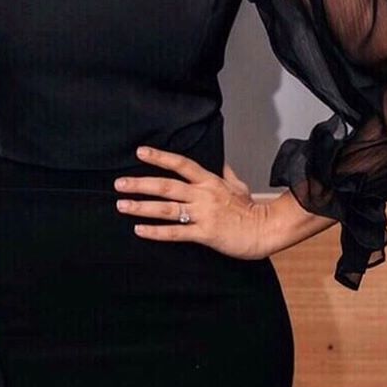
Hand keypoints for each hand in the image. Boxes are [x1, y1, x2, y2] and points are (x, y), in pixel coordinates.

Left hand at [113, 145, 270, 260]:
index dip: (160, 157)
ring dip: (142, 207)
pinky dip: (156, 231)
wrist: (266, 230)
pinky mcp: (205, 234)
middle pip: (167, 185)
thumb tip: (221, 163)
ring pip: (167, 208)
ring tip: (122, 205)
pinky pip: (176, 232)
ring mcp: (203, 214)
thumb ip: (226, 173)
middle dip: (140, 184)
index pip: (181, 164)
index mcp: (210, 181)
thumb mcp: (239, 186)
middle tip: (119, 184)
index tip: (141, 152)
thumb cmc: (252, 210)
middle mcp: (203, 194)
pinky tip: (140, 230)